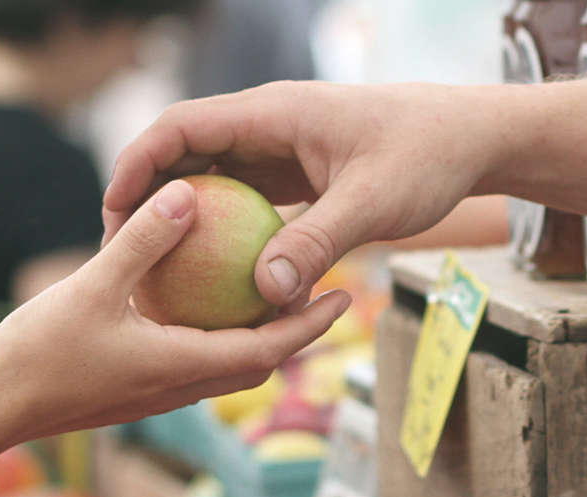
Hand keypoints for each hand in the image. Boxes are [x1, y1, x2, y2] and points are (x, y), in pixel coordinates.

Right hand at [0, 180, 350, 496]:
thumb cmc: (38, 353)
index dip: (310, 324)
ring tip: (273, 291)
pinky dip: (214, 334)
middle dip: (295, 329)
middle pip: (258, 360)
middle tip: (323, 289)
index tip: (344, 294)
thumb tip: (186, 194)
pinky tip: (200, 300)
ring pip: (226, 364)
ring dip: (256, 333)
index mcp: (182, 366)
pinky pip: (193, 359)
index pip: (268, 349)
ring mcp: (157, 390)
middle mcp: (179, 385)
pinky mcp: (135, 387)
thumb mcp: (92, 286)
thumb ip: (143, 242)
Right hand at [102, 82, 524, 304]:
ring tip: (154, 269)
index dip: (138, 164)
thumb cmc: (427, 157)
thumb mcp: (373, 203)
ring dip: (182, 216)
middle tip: (120, 252)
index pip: (181, 126)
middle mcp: (268, 125)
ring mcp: (281, 148)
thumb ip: (317, 242)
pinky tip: (212, 277)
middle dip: (147, 196)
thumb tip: (264, 292)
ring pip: (212, 176)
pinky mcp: (297, 173)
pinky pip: (244, 199)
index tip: (114, 212)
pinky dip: (222, 230)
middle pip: (185, 152)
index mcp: (273, 113)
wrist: (472, 138)